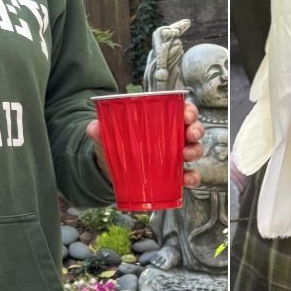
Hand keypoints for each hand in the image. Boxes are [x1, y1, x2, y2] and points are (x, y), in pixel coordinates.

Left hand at [84, 101, 207, 187]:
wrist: (111, 172)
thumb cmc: (115, 146)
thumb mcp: (107, 137)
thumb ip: (99, 131)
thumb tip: (94, 128)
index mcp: (161, 121)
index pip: (181, 110)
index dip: (189, 110)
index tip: (186, 114)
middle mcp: (173, 136)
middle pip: (192, 128)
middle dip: (196, 129)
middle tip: (190, 134)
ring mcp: (175, 156)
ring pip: (194, 149)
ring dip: (195, 151)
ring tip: (186, 155)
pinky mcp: (174, 174)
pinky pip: (189, 175)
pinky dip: (192, 177)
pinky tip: (187, 180)